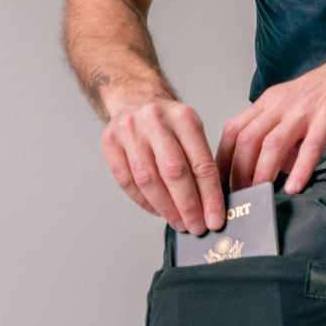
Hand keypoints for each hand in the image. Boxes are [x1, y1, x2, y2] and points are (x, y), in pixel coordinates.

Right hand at [101, 98, 225, 232]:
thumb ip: (202, 163)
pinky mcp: (110, 142)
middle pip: (174, 172)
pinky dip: (144, 202)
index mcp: (184, 118)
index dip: (210, 197)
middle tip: (196, 227)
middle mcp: (155, 120)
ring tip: (178, 223)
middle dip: (187, 206)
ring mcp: (129, 130)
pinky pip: (127, 182)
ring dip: (165, 208)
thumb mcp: (193, 131)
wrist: (135, 97)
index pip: (201, 164)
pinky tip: (158, 211)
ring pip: (148, 180)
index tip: (215, 220)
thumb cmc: (169, 122)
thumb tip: (212, 208)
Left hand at [216, 47, 325, 193]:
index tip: (220, 185)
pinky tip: (295, 187)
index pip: (233, 131)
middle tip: (238, 198)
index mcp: (269, 102)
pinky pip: (310, 146)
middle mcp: (281, 104)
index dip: (223, 160)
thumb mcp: (297, 111)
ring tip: (259, 196)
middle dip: (238, 173)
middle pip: (247, 140)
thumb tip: (275, 169)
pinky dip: (300, 169)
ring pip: (272, 144)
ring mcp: (304, 110)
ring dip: (262, 173)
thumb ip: (284, 139)